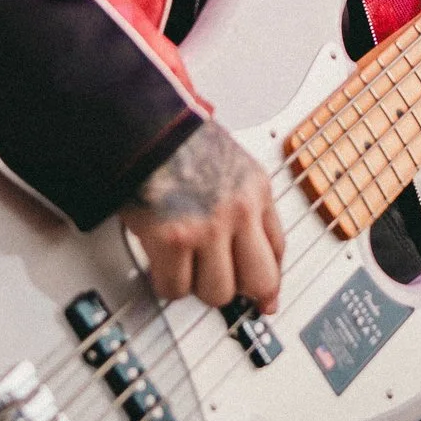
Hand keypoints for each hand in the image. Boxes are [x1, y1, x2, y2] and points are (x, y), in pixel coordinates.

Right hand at [120, 119, 284, 312]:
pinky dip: (165, 282)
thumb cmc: (176, 137)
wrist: (142, 123)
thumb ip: (240, 199)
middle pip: (259, 280)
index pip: (278, 249)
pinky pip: (176, 287)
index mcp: (255, 188)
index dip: (270, 281)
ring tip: (182, 263)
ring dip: (197, 285)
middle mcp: (239, 210)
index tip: (265, 297)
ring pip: (217, 292)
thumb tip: (242, 244)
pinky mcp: (173, 239)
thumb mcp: (228, 160)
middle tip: (220, 284)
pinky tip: (160, 263)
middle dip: (240, 290)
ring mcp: (208, 227)